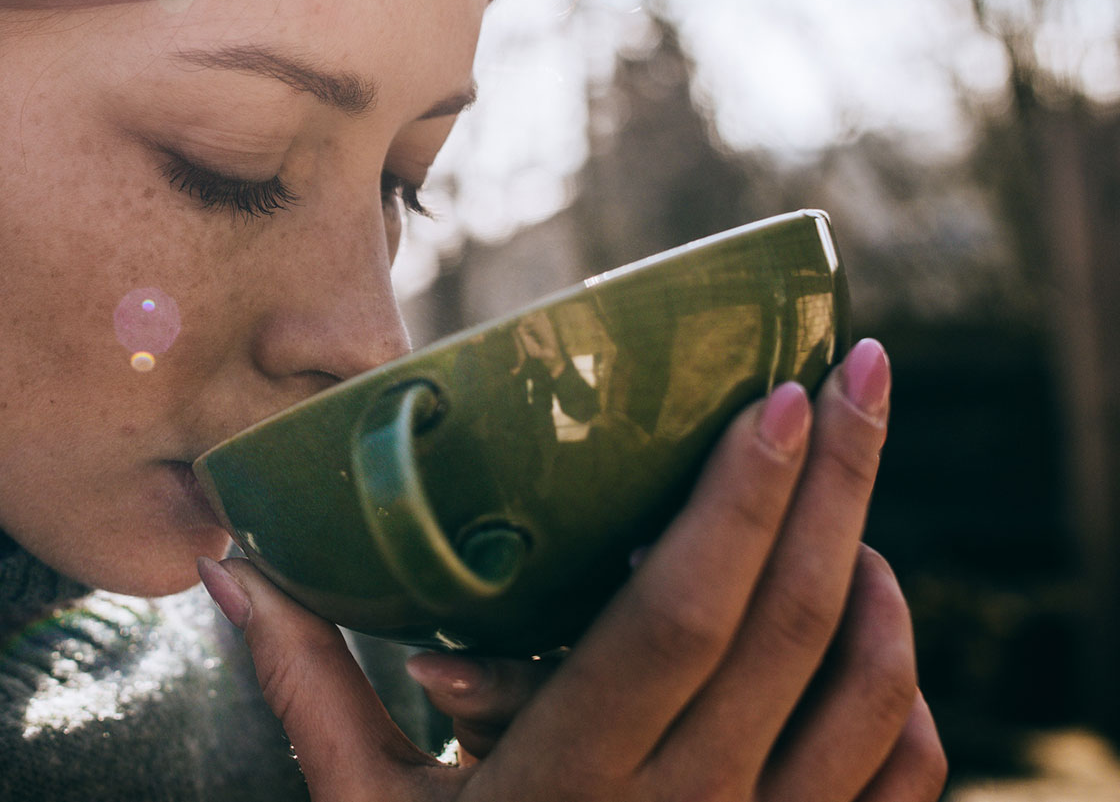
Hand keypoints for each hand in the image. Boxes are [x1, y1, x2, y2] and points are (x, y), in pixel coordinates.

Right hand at [197, 339, 948, 800]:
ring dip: (881, 576)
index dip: (737, 502)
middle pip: (793, 625)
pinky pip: (904, 776)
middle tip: (859, 368)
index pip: (679, 619)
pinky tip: (876, 623)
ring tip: (855, 489)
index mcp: (571, 782)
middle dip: (838, 482)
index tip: (773, 395)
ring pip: (870, 694)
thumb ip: (304, 683)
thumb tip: (222, 564)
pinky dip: (906, 685)